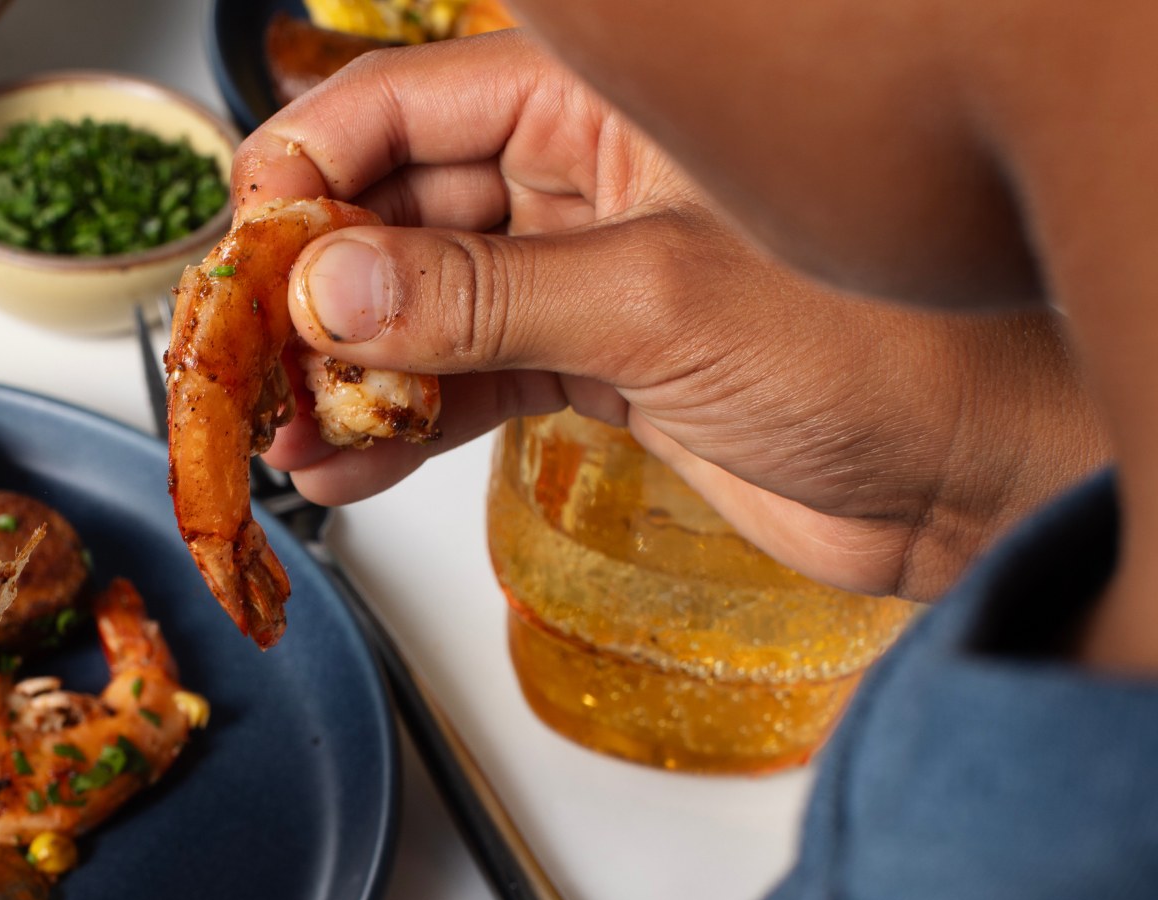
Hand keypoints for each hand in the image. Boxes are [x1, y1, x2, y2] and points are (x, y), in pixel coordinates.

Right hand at [241, 31, 1106, 598]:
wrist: (977, 475)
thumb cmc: (889, 342)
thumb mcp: (657, 301)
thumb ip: (483, 297)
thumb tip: (334, 291)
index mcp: (603, 104)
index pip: (403, 108)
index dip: (308, 177)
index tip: (247, 256)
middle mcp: (579, 176)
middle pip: (393, 210)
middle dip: (311, 291)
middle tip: (244, 362)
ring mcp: (580, 274)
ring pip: (418, 306)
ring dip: (343, 372)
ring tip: (280, 430)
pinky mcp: (591, 364)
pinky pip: (465, 380)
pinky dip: (401, 424)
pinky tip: (345, 461)